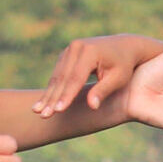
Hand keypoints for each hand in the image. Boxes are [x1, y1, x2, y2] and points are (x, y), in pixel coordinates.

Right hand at [33, 35, 161, 116]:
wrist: (124, 46)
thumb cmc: (124, 65)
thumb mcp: (118, 78)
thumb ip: (103, 91)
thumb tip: (92, 107)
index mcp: (90, 52)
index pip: (75, 78)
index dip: (67, 96)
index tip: (58, 111)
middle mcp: (76, 47)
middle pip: (62, 78)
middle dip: (52, 98)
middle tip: (43, 115)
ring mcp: (70, 49)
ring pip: (57, 76)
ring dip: (48, 95)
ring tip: (38, 111)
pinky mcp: (66, 54)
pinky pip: (58, 74)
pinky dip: (52, 88)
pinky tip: (44, 102)